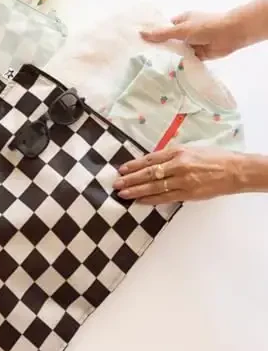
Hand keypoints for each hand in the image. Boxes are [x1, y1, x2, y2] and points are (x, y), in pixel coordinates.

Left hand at [112, 147, 242, 203]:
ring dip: (136, 191)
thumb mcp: (190, 149)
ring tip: (123, 193)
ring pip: (154, 187)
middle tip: (116, 184)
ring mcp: (183, 181)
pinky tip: (139, 201)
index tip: (121, 169)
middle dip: (130, 179)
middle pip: (149, 174)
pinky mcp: (188, 194)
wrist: (234, 170)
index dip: (134, 165)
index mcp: (178, 152)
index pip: (150, 160)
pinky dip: (151, 199)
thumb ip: (170, 155)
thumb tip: (150, 162)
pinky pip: (165, 198)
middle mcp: (178, 166)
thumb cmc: (213, 157)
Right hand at [140, 11, 244, 59]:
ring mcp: (192, 44)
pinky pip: (185, 60)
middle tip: (142, 60)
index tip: (139, 45)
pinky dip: (180, 65)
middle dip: (160, 49)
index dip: (153, 36)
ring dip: (170, 58)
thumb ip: (161, 34)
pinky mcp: (198, 55)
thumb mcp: (180, 29)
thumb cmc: (205, 26)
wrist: (231, 34)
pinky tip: (166, 72)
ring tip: (151, 68)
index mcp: (181, 21)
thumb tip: (140, 33)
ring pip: (177, 52)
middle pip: (169, 42)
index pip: (163, 29)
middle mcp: (186, 32)